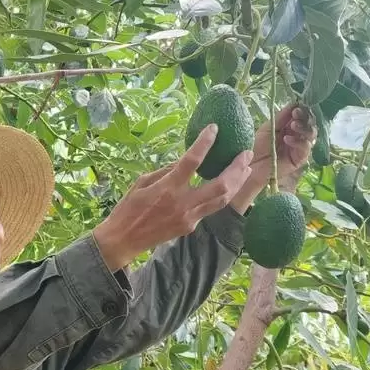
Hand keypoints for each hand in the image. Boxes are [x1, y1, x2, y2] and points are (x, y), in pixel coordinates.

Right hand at [92, 125, 253, 271]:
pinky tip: (227, 186)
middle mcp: (182, 203)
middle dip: (236, 168)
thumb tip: (185, 162)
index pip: (192, 161)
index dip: (205, 143)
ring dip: (237, 183)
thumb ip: (166, 172)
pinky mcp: (190, 226)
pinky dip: (220, 195)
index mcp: (167, 189)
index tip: (214, 129)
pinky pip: (210, 208)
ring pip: (222, 200)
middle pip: (220, 185)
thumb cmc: (128, 208)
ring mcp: (189, 217)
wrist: (124, 240)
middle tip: (245, 153)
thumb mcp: (142, 182)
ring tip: (246, 169)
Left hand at [234, 104, 317, 205]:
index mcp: (290, 126)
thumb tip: (295, 103)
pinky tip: (287, 139)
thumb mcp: (269, 127)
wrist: (250, 164)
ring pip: (311, 135)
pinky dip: (298, 142)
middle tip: (296, 114)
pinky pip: (305, 148)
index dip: (302, 110)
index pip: (303, 115)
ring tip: (292, 126)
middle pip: (310, 124)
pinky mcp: (299, 159)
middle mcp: (297, 135)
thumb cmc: (257, 145)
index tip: (296, 107)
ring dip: (303, 128)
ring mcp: (299, 147)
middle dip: (305, 117)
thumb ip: (282, 117)